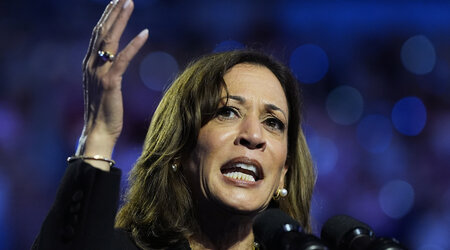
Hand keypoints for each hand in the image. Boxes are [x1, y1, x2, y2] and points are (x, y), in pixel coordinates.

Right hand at [76, 0, 147, 170]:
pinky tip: (145, 32)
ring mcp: (99, 72)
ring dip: (120, 19)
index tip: (115, 2)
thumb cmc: (104, 111)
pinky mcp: (110, 82)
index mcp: (89, 64)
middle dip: (112, 11)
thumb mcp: (104, 86)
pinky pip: (122, 59)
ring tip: (129, 2)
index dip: (106, 17)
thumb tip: (114, 60)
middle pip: (102, 31)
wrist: (98, 131)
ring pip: (109, 39)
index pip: (97, 35)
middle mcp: (91, 64)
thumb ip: (106, 70)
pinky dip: (133, 44)